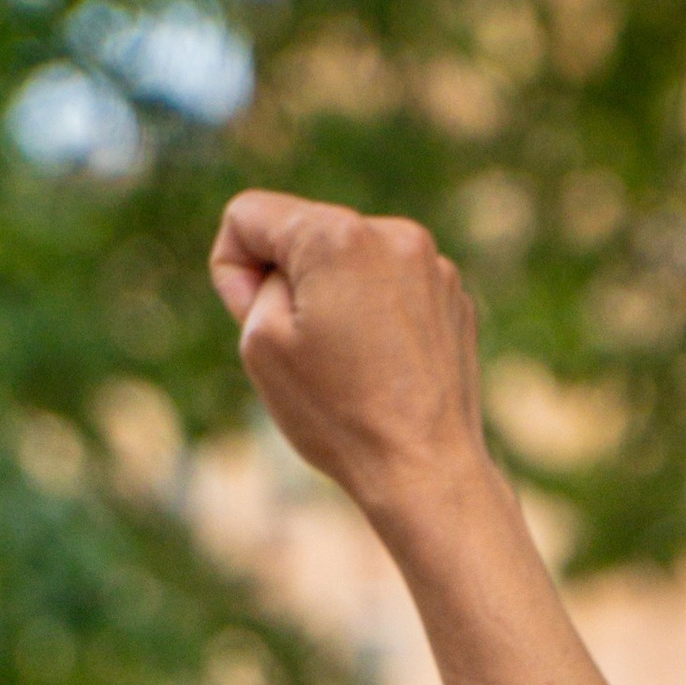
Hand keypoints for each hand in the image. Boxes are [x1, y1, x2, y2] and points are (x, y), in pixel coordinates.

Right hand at [208, 194, 489, 529]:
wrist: (426, 469)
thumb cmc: (338, 413)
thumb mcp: (259, 343)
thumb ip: (257, 281)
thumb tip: (288, 268)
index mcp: (334, 235)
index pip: (249, 215)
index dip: (233, 269)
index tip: (252, 320)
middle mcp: (389, 232)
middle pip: (303, 234)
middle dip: (287, 282)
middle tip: (302, 350)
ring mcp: (430, 263)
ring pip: (349, 262)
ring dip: (333, 298)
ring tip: (348, 364)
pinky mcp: (452, 295)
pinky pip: (390, 287)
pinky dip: (376, 316)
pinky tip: (382, 368)